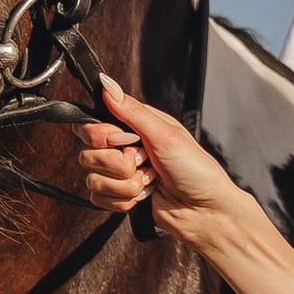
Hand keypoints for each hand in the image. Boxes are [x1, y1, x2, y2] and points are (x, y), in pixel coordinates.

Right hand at [79, 82, 247, 243]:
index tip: (128, 142)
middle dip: (121, 165)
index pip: (91, 127)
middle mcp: (122, 149)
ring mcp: (120, 174)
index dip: (103, 137)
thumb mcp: (165, 135)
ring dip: (128, 185)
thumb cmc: (195, 169)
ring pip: (93, 180)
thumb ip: (132, 111)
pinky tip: (146, 195)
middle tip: (147, 163)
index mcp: (132, 126)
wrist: (206, 211)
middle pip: (88, 154)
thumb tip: (106, 82)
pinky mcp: (119, 197)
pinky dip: (126, 201)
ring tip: (151, 181)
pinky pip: (99, 200)